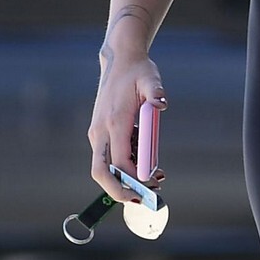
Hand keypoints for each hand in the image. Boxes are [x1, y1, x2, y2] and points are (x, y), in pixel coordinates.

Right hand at [89, 60, 166, 201]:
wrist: (119, 60)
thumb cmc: (138, 71)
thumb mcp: (151, 79)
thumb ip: (156, 93)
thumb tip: (161, 105)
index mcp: (114, 122)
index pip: (119, 161)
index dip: (135, 178)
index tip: (154, 183)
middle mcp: (101, 131)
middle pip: (101, 173)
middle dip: (119, 191)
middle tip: (144, 200)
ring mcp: (98, 133)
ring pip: (104, 168)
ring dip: (125, 180)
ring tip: (157, 178)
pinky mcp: (101, 132)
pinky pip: (109, 157)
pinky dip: (125, 166)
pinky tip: (147, 161)